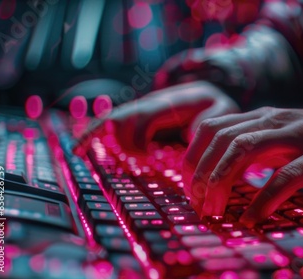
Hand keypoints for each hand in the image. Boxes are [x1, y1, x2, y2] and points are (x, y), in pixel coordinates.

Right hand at [74, 81, 239, 153]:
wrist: (209, 93)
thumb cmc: (217, 106)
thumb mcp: (223, 110)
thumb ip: (211, 120)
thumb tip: (189, 133)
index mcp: (170, 101)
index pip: (144, 116)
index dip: (138, 137)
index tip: (145, 158)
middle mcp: (150, 102)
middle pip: (121, 116)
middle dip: (117, 139)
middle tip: (128, 160)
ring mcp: (140, 108)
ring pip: (111, 119)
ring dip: (98, 136)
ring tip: (82, 151)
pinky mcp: (135, 117)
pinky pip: (110, 124)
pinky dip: (93, 134)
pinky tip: (79, 148)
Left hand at [183, 107, 302, 225]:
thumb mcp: (285, 144)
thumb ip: (255, 152)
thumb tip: (217, 175)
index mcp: (264, 117)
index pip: (212, 128)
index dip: (193, 159)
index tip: (190, 190)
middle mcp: (279, 119)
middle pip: (223, 138)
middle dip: (202, 175)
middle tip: (200, 207)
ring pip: (246, 148)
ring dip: (222, 182)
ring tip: (216, 212)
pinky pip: (288, 175)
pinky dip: (264, 199)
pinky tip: (253, 219)